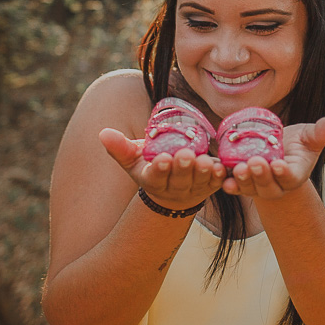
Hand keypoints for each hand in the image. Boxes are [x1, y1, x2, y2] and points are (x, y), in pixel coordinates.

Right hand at [99, 128, 225, 210]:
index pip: (155, 177)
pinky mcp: (210, 186)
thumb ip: (119, 147)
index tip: (162, 158)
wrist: (173, 191)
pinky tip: (220, 168)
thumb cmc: (150, 167)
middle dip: (183, 168)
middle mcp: (174, 188)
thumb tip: (103, 133)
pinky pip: (216, 183)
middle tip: (186, 155)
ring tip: (204, 161)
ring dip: (202, 172)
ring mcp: (194, 189)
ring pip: (199, 183)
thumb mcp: (132, 160)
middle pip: (179, 180)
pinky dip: (219, 177)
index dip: (160, 169)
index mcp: (153, 181)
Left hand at [223, 116, 324, 199]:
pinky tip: (221, 176)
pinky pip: (235, 186)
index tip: (279, 165)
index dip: (285, 173)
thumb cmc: (297, 144)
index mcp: (295, 175)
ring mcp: (258, 187)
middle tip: (254, 163)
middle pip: (269, 186)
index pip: (291, 177)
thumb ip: (320, 132)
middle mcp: (277, 186)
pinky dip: (228, 183)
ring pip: (250, 188)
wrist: (278, 151)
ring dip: (243, 180)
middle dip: (261, 176)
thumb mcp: (309, 136)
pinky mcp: (243, 184)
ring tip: (238, 168)